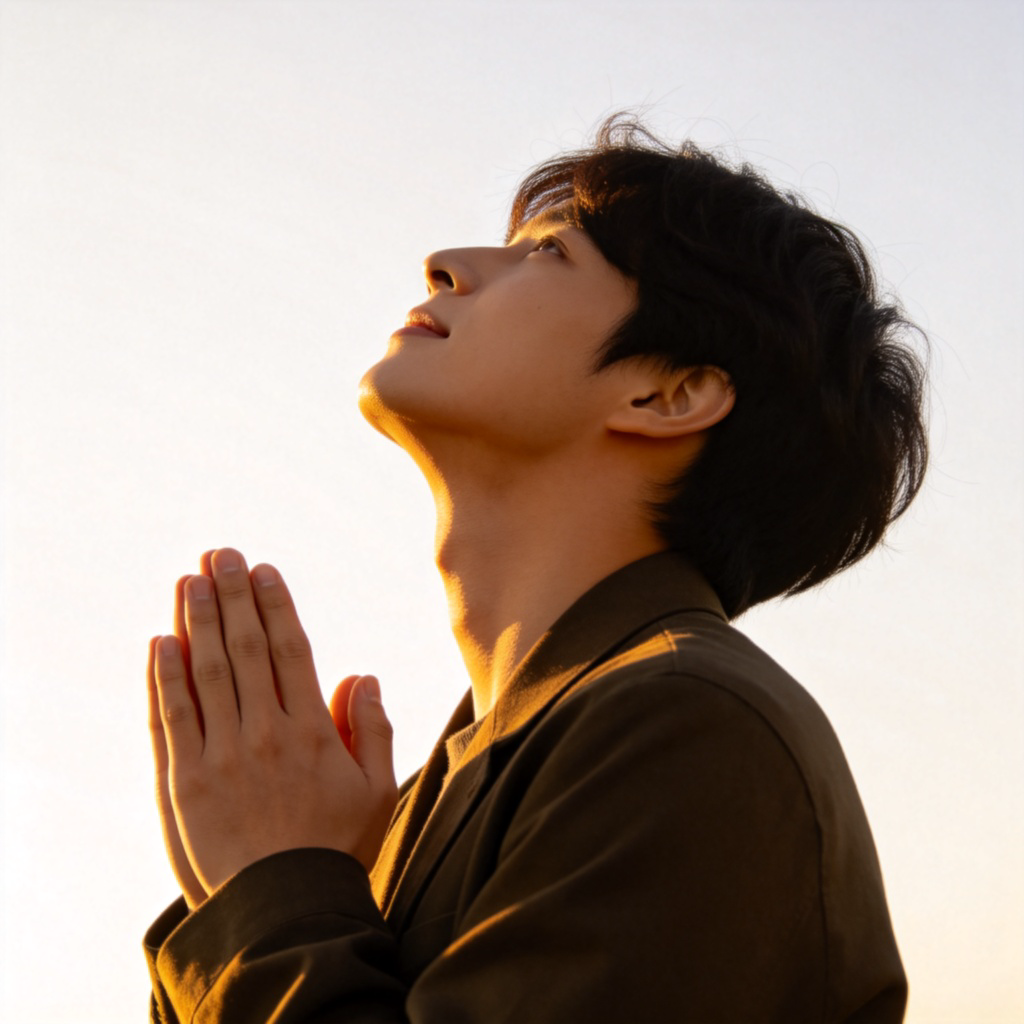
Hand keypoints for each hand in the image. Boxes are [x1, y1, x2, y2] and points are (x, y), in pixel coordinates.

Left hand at [148, 548, 397, 904]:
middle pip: (245, 649)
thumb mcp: (378, 790)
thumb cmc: (337, 848)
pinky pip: (172, 718)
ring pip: (207, 673)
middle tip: (219, 554)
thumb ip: (374, 729)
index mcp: (313, 731)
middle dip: (232, 596)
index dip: (275, 605)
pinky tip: (160, 641)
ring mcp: (222, 756)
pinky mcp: (185, 781)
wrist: (284, 909)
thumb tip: (364, 674)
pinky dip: (164, 677)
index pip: (291, 651)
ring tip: (190, 580)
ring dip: (197, 622)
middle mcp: (266, 733)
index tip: (263, 569)